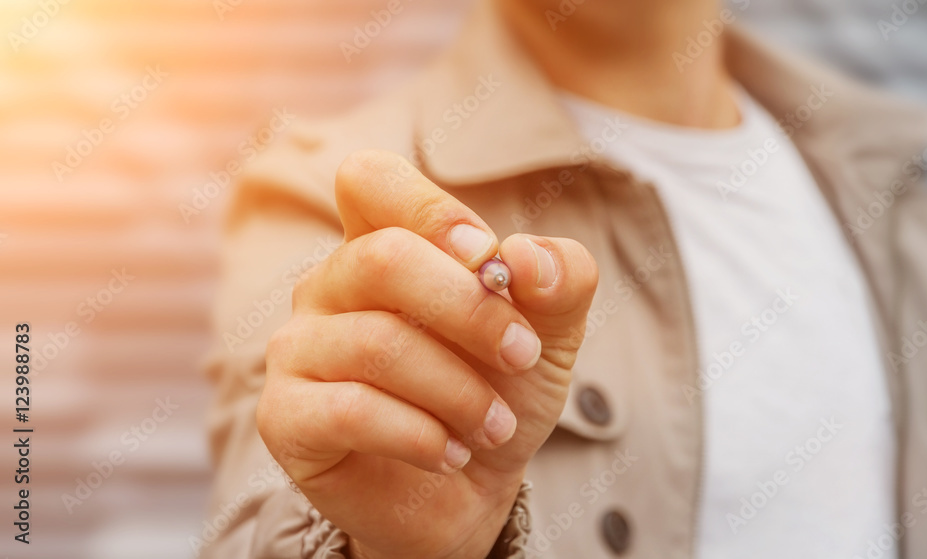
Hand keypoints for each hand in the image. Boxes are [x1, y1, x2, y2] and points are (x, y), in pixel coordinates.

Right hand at [256, 150, 598, 558]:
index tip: (490, 263)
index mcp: (382, 243)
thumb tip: (526, 258)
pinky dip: (422, 436)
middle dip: (471, 311)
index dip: (433, 211)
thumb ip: (558, 279)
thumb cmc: (498, 390)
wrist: (472, 487)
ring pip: (377, 344)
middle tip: (521, 356)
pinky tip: (452, 453)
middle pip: (383, 258)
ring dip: (460, 391)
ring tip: (496, 426)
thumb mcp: (548, 332)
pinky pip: (350, 410)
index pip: (368, 179)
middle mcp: (329, 285)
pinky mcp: (285, 416)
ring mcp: (298, 349)